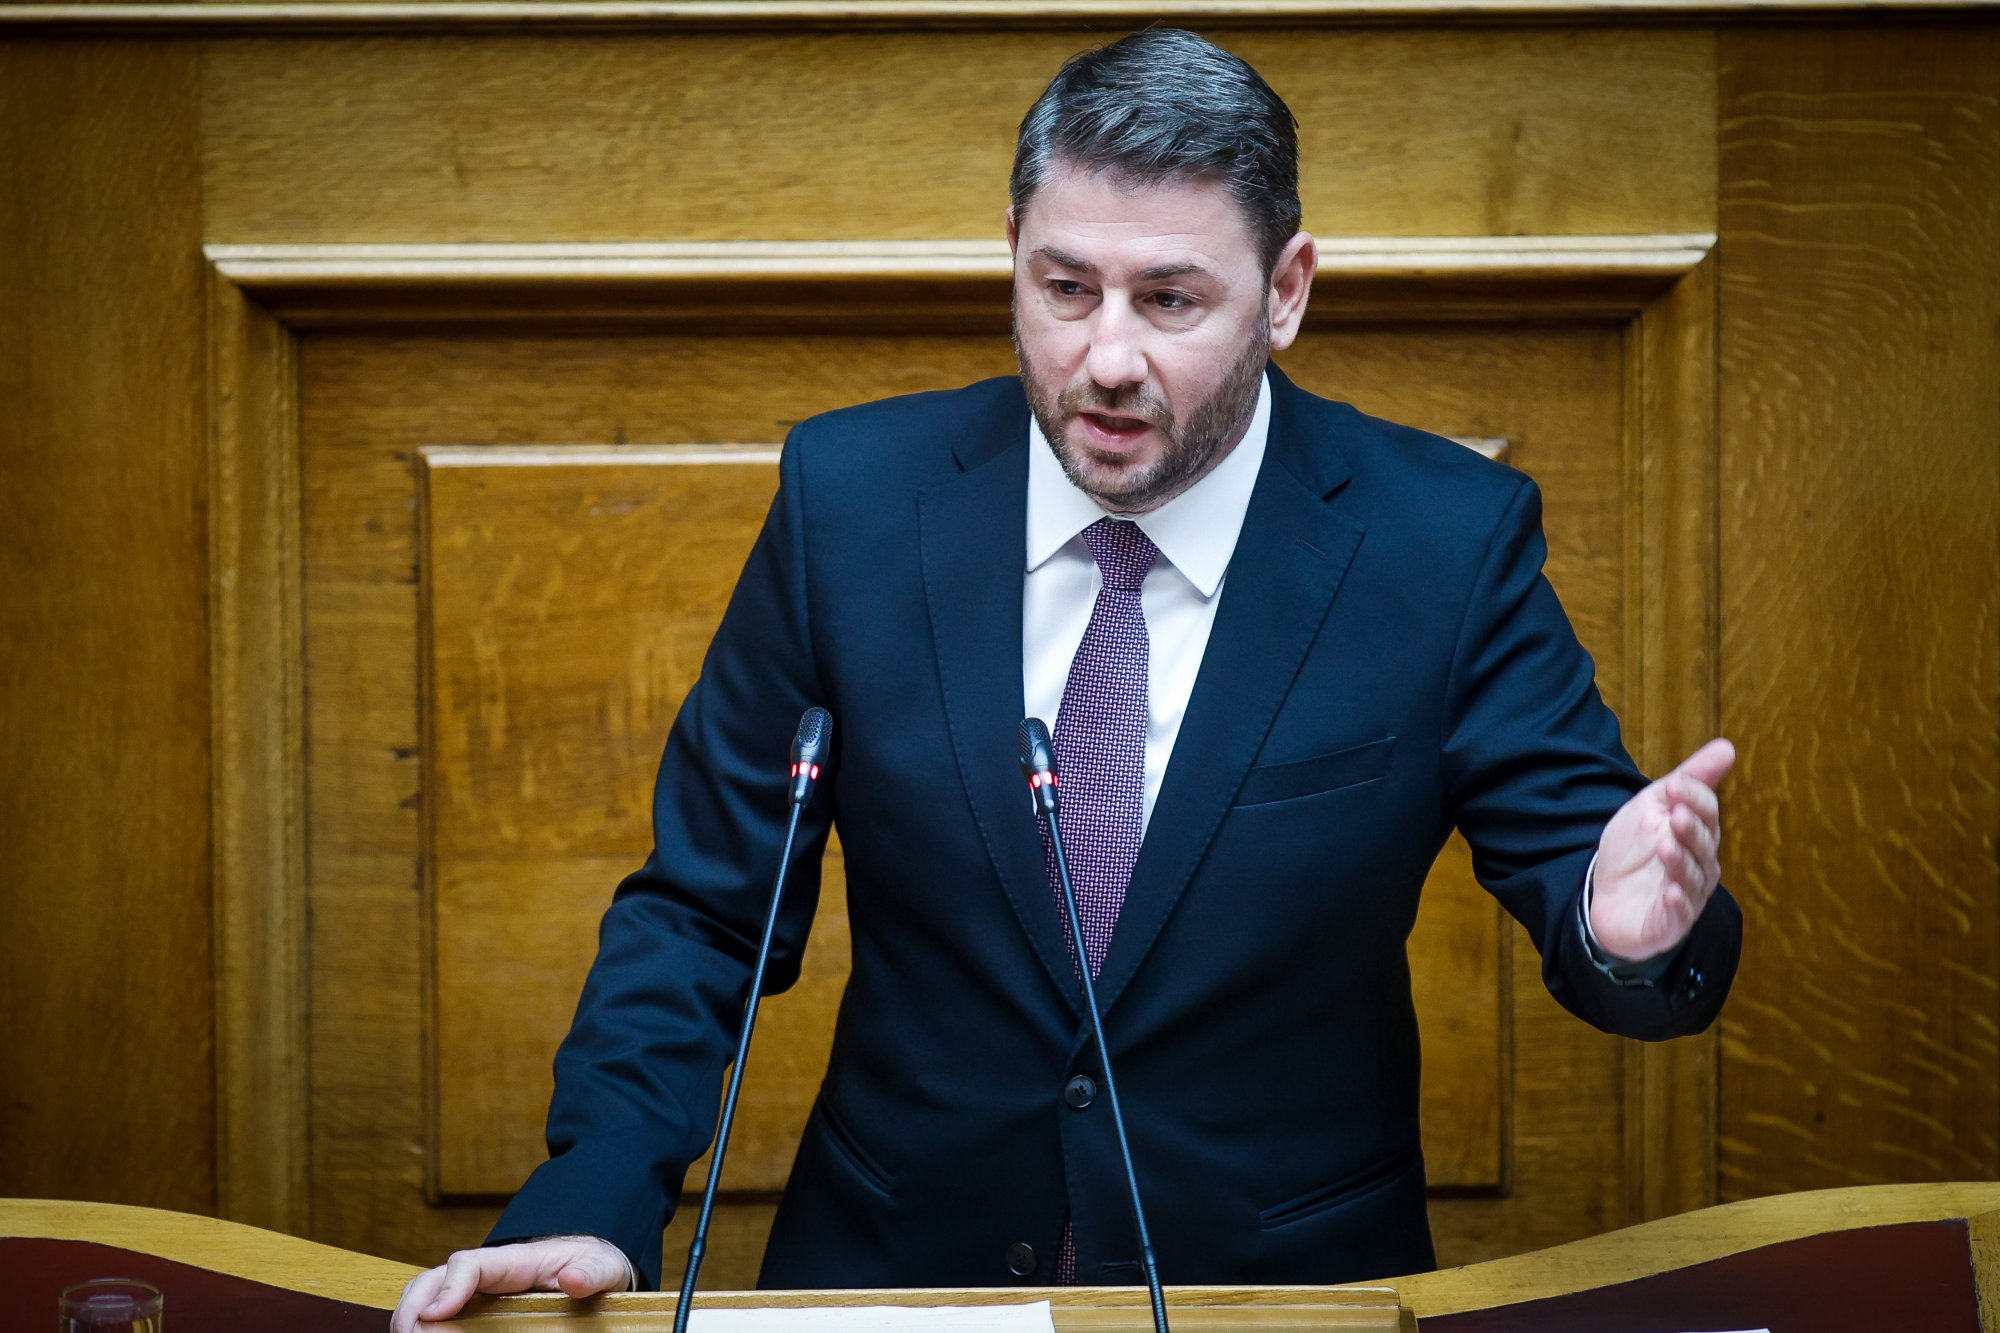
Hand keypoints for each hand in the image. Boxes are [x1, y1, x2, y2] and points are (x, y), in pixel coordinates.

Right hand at [390, 1236, 629, 1330]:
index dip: (447, 1288)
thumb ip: (589, 1273)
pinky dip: (420, 1326)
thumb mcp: (600, 1267)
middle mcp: (485, 1273)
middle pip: (431, 1279)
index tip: (433, 1316)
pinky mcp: (473, 1309)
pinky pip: (436, 1314)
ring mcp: (474, 1291)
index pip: (468, 1264)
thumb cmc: (592, 1264)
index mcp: (513, 1261)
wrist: (591, 1266)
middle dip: (411, 1307)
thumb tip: (573, 1281)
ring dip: (409, 1318)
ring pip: (424, 1296)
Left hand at [1589, 738, 1734, 961]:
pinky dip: (1677, 903)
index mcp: (1698, 835)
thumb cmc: (1636, 850)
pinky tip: (1670, 892)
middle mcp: (1700, 866)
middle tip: (1677, 815)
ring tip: (1667, 846)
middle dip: (1692, 830)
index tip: (1674, 786)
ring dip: (1681, 863)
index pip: (1705, 814)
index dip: (1693, 799)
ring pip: (1692, 878)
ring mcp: (1687, 896)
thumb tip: (1727, 746)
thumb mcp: (1653, 807)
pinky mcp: (1670, 922)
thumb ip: (1689, 780)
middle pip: (1703, 845)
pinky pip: (1679, 914)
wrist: (1606, 897)